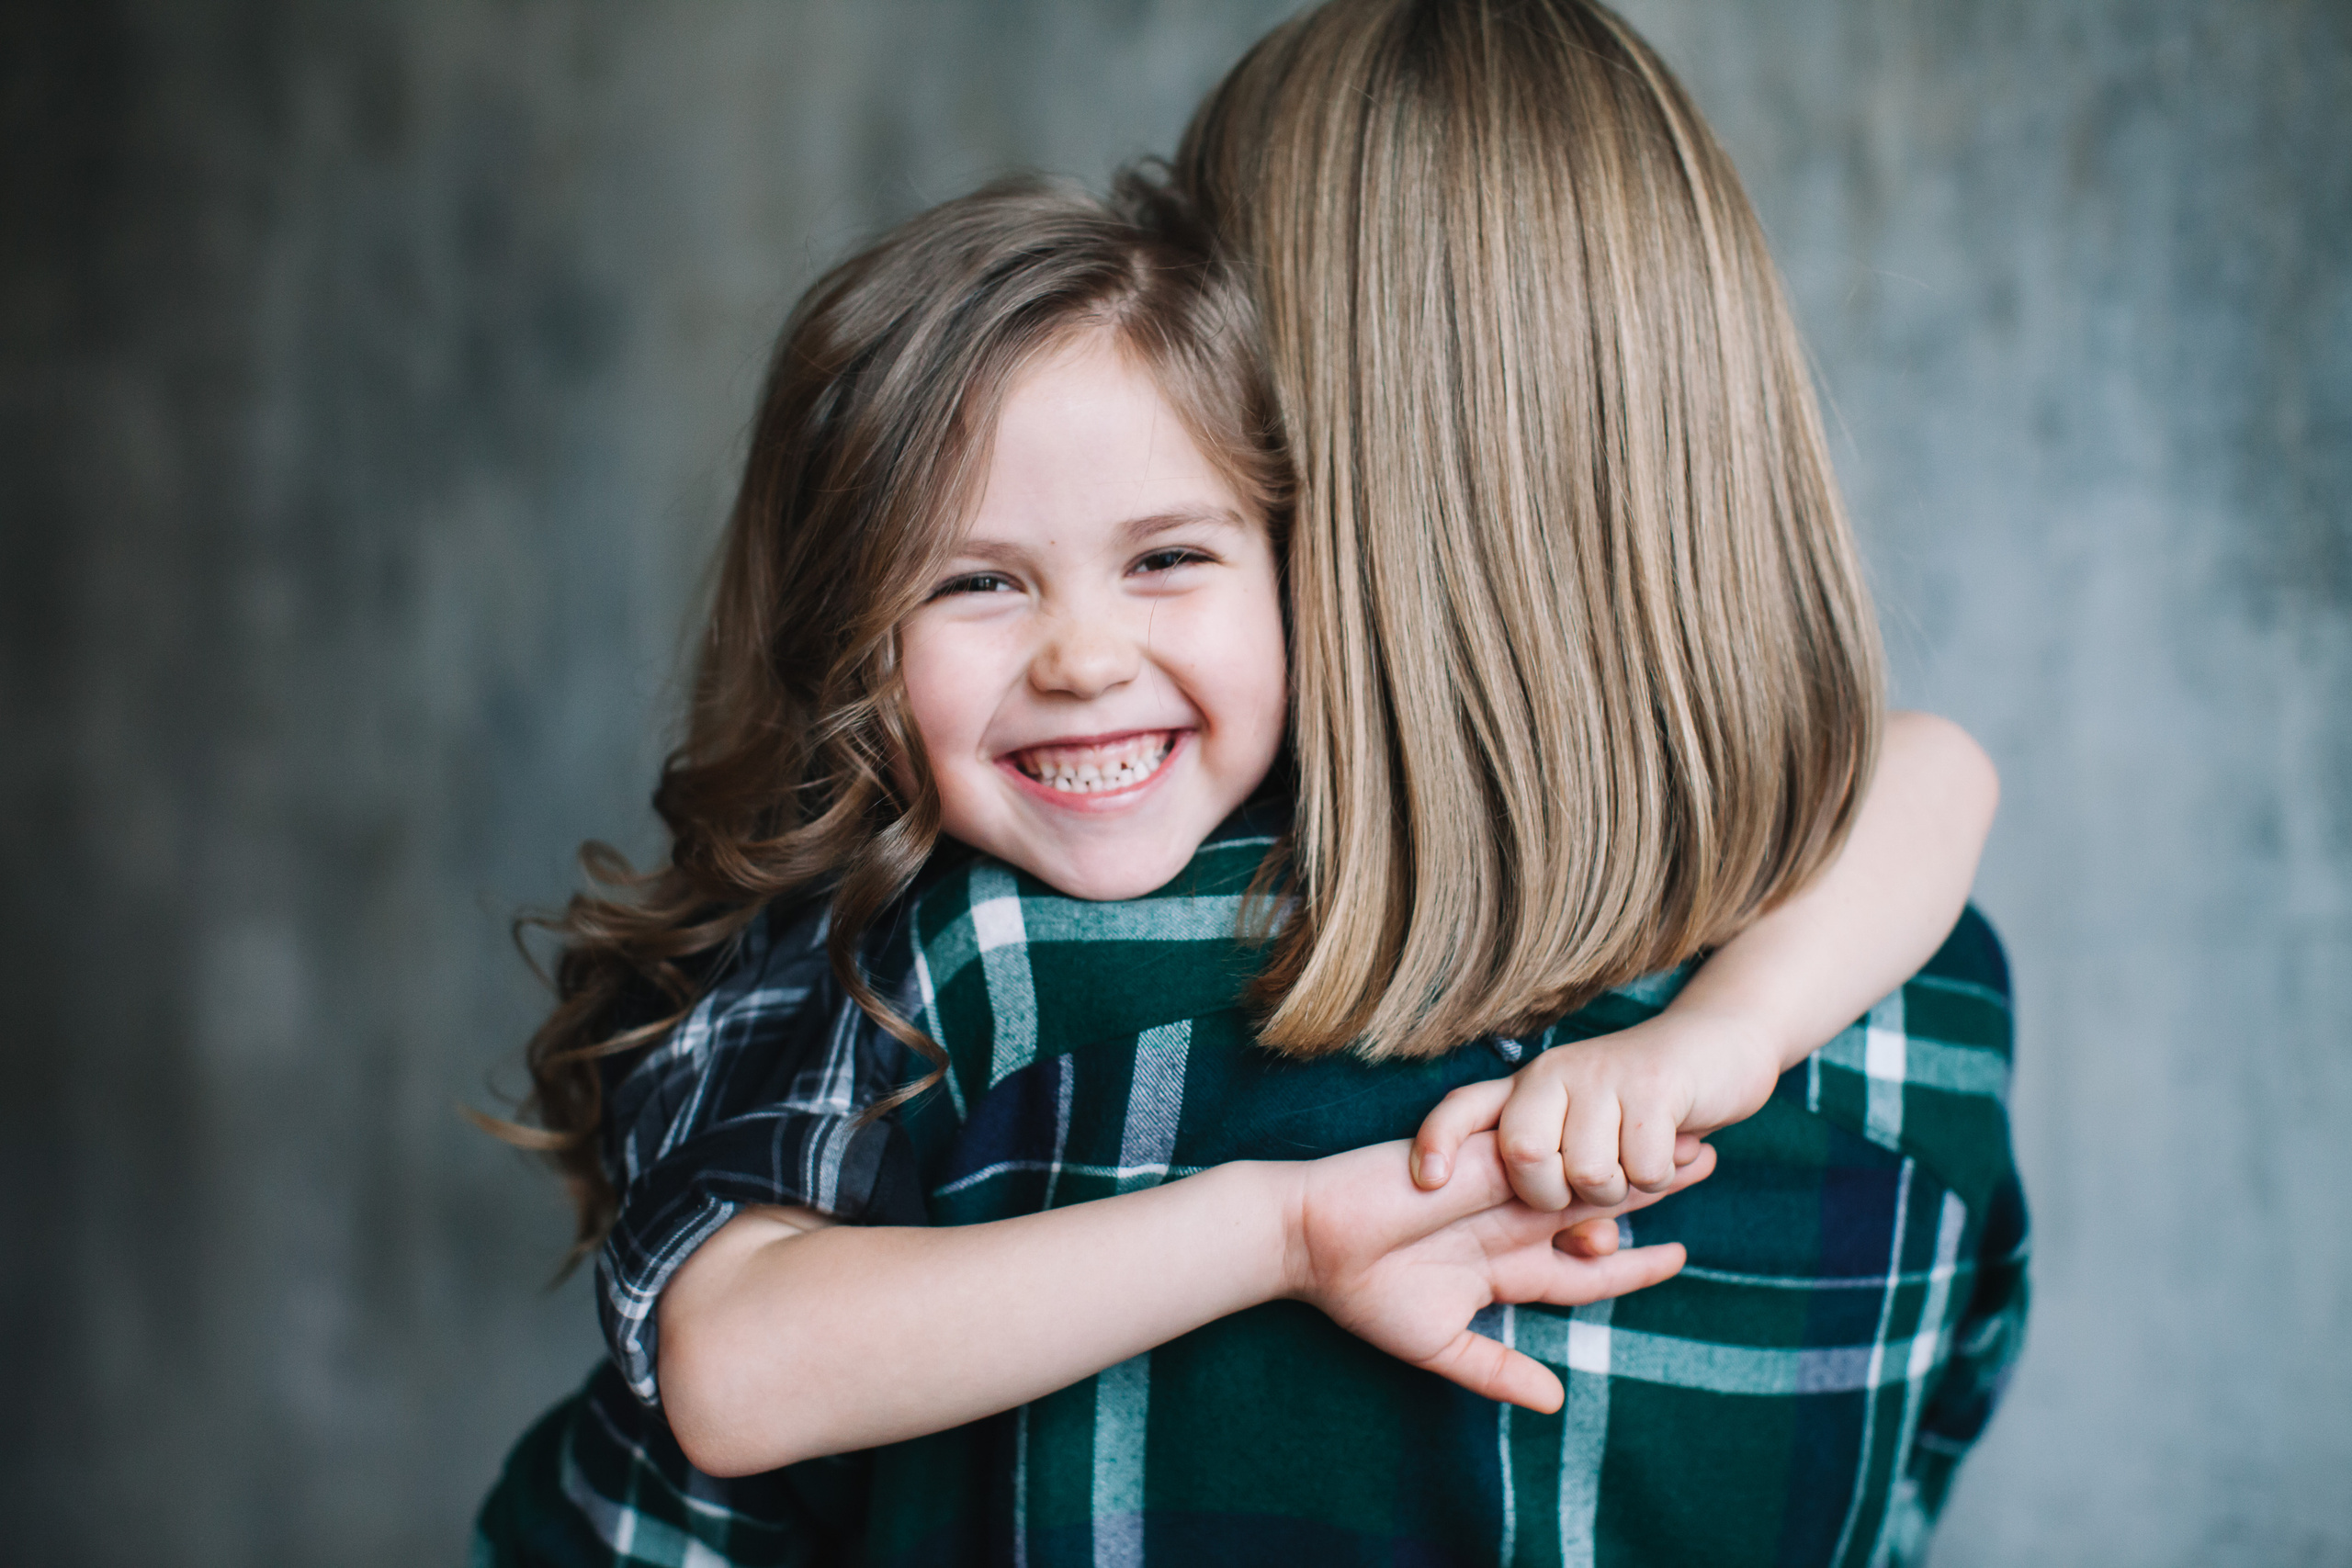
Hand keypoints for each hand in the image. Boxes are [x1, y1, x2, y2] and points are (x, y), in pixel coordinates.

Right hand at [1281, 1132, 1713, 1412]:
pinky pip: (1540, 1142)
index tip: (1680, 1255)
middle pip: (1600, 1204)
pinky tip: (1623, 1121)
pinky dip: (1580, 1135)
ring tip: (1686, 1133)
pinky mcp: (1476, 1151)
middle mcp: (1511, 1220)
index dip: (1634, 1266)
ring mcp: (1497, 1184)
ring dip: (1633, 1152)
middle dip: (1653, 1188)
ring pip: (1582, 1166)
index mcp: (1506, 1266)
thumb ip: (1497, 1370)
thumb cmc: (1364, 1293)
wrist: (1310, 1239)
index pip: (1587, 1268)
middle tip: (1708, 1161)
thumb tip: (1556, 1403)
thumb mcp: (1440, 1343)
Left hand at [1411, 1010, 1779, 1209]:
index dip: (1436, 1143)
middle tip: (1589, 1184)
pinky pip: (1644, 1168)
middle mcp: (1554, 1074)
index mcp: (1526, 1086)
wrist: (1718, 1046)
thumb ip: (1544, 1162)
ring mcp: (1603, 1076)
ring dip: (1620, 1190)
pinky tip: (1674, 1147)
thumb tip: (1518, 1230)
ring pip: (1590, 1173)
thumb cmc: (1640, 1106)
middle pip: (1525, 1156)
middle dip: (1555, 1195)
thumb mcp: (1579, 1124)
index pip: (1460, 1108)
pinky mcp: (1655, 1086)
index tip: (1427, 1183)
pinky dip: (1661, 1176)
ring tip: (1637, 1160)